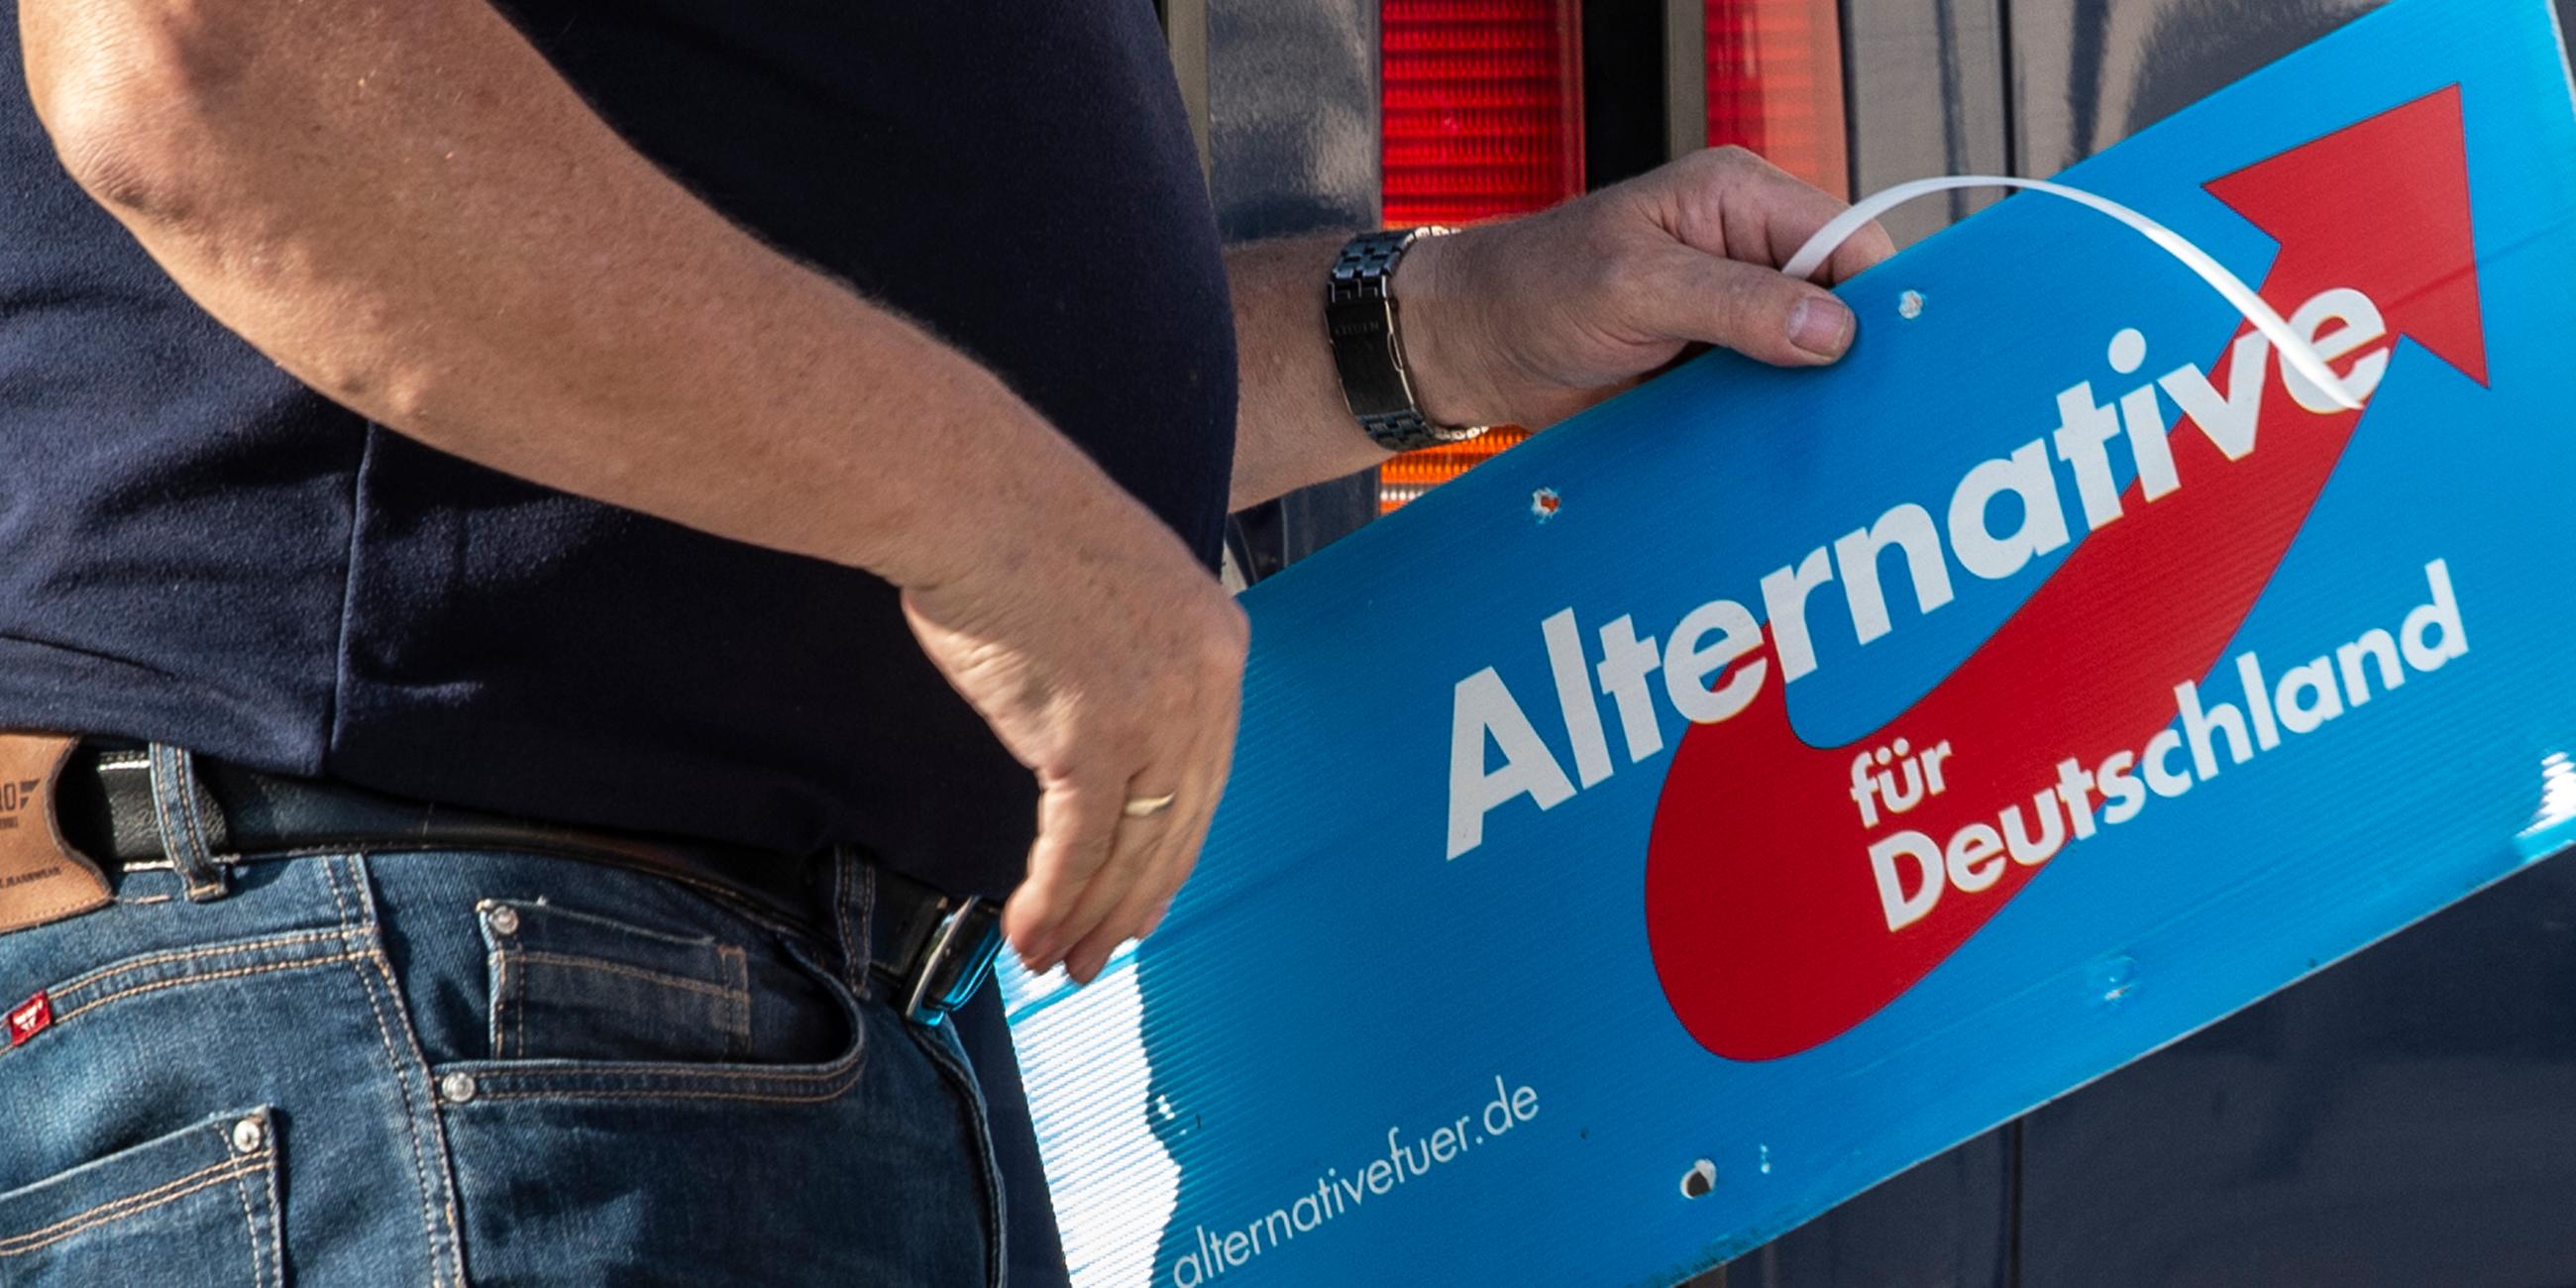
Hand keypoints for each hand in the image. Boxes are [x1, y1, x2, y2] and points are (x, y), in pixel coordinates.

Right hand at [901, 469, 1247, 986]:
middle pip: (1178, 825)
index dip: (1171, 852)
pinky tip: (1026, 937)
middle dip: (1133, 903)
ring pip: (1130, 848)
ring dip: (1088, 918)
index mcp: (1218, 643)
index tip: (1144, 900)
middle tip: (1101, 955)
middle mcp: (1205, 683)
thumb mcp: (1112, 591)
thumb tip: (1102, 734)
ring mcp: (1156, 713)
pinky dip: (1051, 901)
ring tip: (1056, 963)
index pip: (1206, 776)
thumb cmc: (1017, 530)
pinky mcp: (1094, 738)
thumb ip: (1128, 662)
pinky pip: (1077, 847)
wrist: (970, 494)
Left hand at [1399, 146, 1897, 431]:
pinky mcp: (1713, 368)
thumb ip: (1735, 303)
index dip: (1876, 299)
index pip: (1848, 240)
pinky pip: (1767, 398)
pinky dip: (1772, 428)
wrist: (1470, 348)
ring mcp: (1734, 314)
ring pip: (1810, 360)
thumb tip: (1834, 330)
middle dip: (1849, 358)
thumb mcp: (1634, 286)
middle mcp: (1748, 251)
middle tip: (1865, 419)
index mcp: (1739, 199)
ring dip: (1811, 402)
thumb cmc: (1534, 289)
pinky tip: (1780, 458)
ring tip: (1829, 448)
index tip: (1890, 363)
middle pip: (1842, 303)